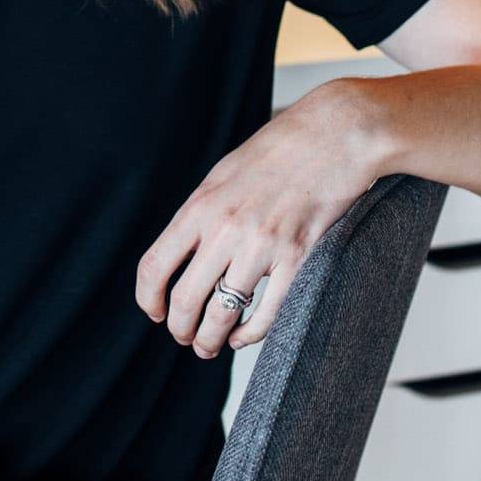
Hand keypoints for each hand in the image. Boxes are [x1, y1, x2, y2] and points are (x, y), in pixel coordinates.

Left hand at [134, 80, 376, 358]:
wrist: (331, 135)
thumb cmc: (278, 152)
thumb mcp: (223, 175)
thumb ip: (202, 213)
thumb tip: (183, 252)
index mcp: (200, 206)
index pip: (155, 265)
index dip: (148, 299)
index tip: (155, 313)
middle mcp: (225, 228)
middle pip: (185, 299)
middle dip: (180, 328)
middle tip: (184, 337)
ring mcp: (261, 246)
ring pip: (222, 314)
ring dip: (210, 339)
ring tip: (210, 345)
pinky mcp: (296, 258)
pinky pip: (266, 313)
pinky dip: (249, 335)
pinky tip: (243, 338)